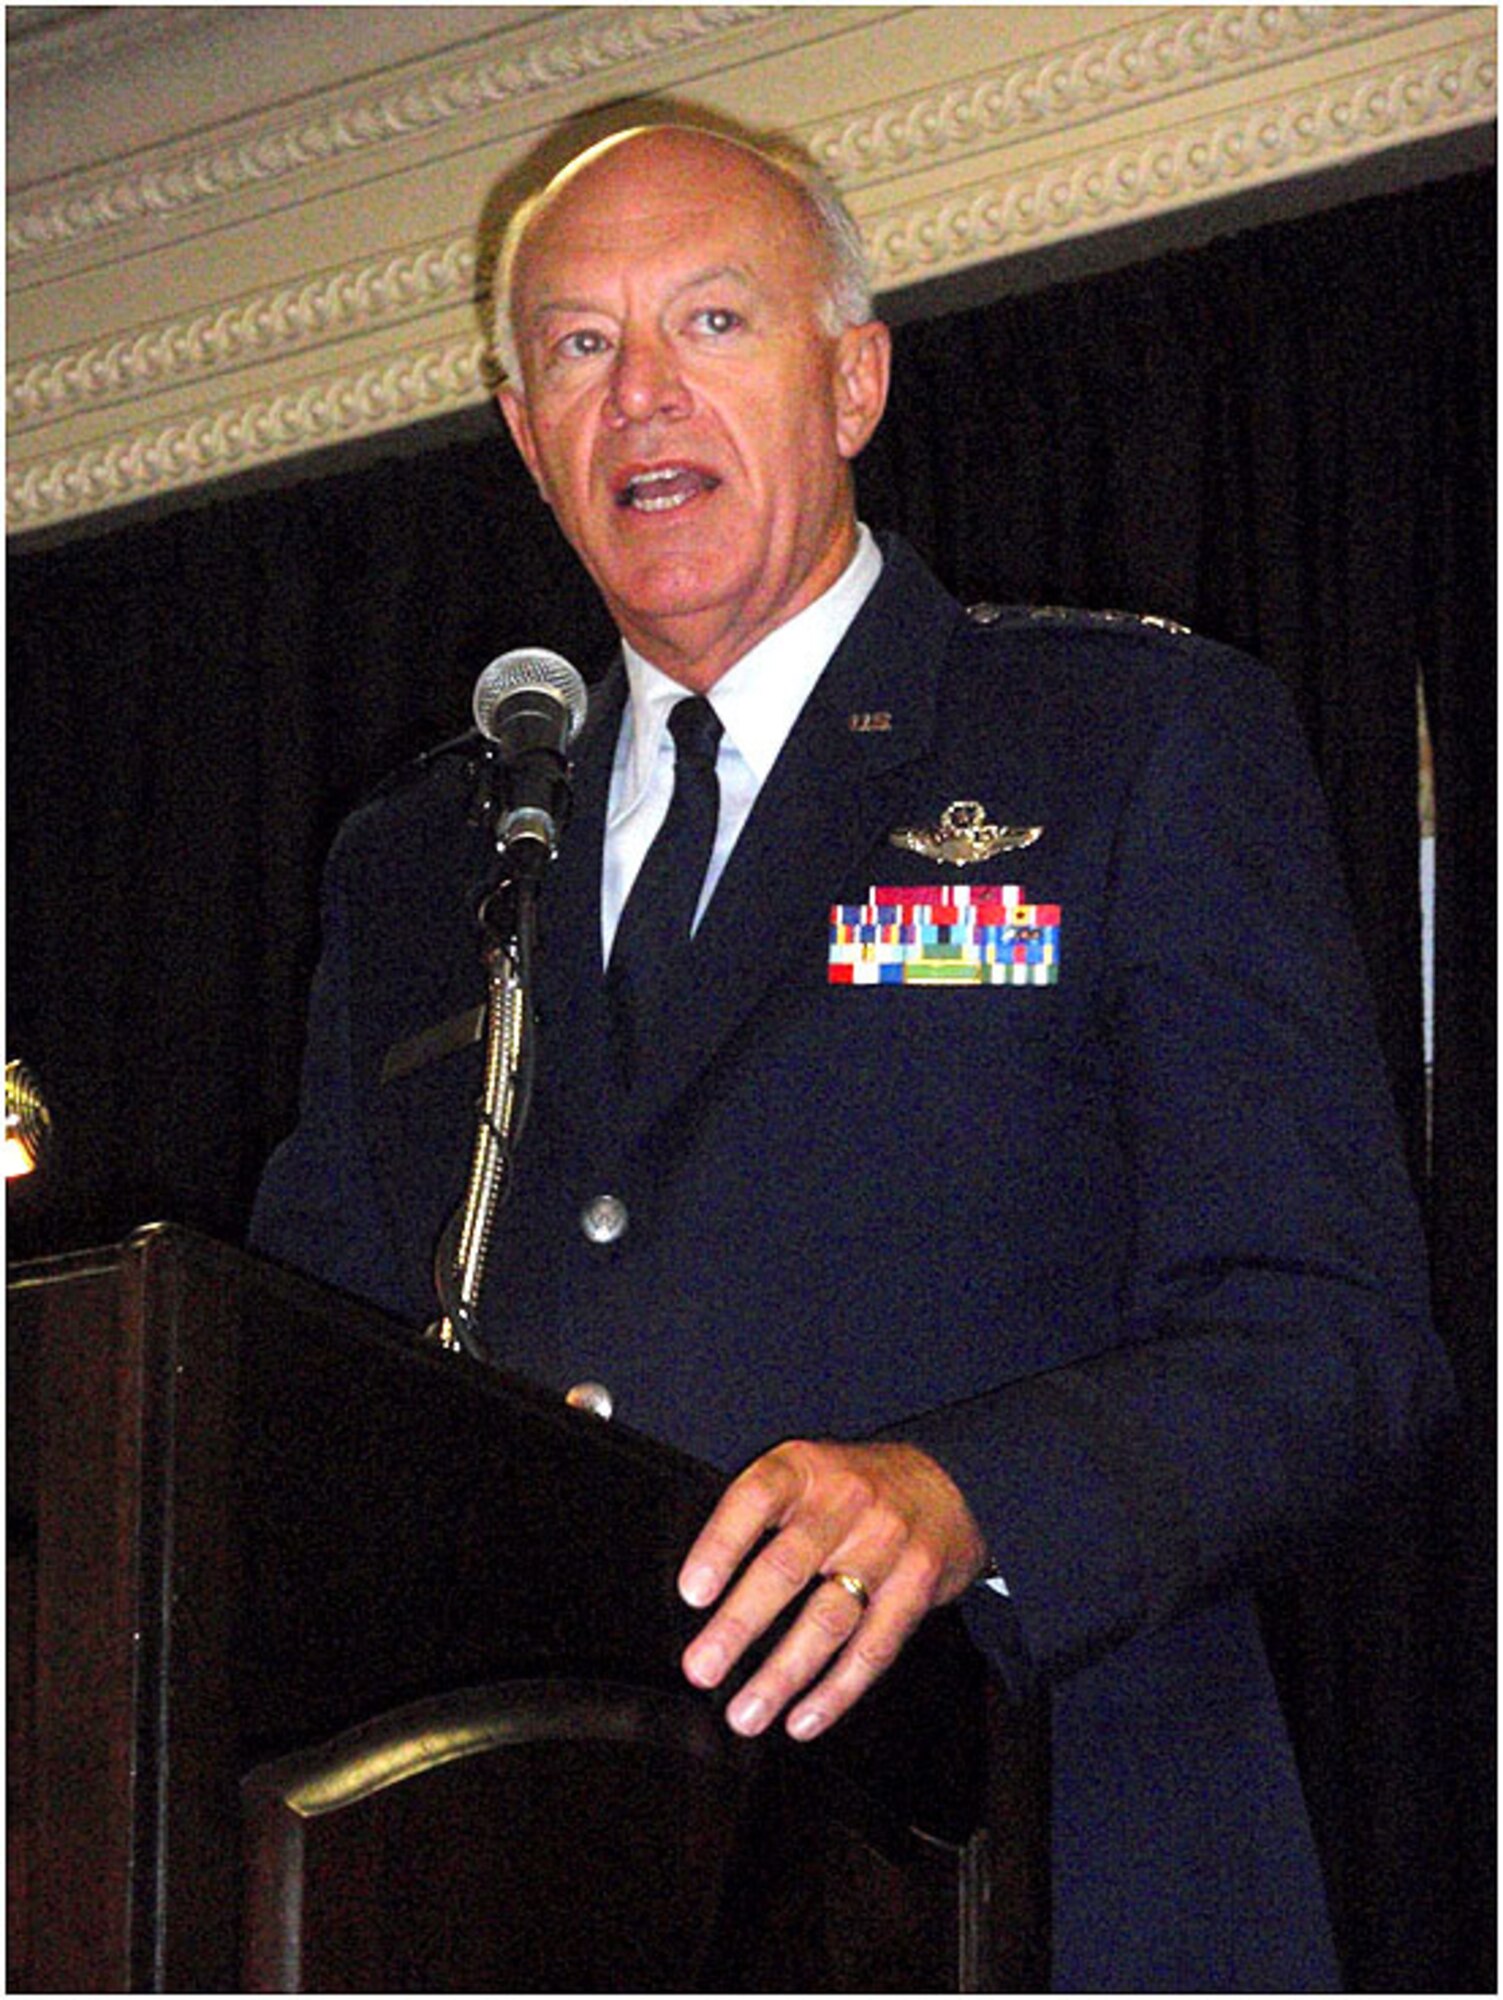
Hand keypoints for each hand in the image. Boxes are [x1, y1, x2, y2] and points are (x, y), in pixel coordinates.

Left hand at [677, 1438, 988, 1741]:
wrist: (946, 1482)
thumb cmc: (850, 1489)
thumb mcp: (804, 1473)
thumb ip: (757, 1516)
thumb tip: (697, 1592)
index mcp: (804, 1469)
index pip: (755, 1500)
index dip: (720, 1546)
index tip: (692, 1593)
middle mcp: (845, 1502)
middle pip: (787, 1567)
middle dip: (739, 1626)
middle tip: (701, 1670)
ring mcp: (886, 1546)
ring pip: (828, 1619)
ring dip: (782, 1675)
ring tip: (745, 1715)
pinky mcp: (916, 1588)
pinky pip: (872, 1648)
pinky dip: (835, 1692)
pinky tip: (802, 1720)